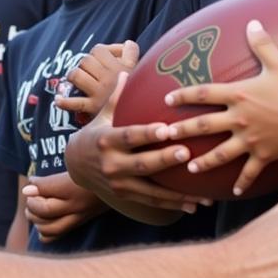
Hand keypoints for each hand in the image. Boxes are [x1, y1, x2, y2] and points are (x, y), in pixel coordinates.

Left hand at [23, 172, 107, 242]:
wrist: (121, 181)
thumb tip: (28, 186)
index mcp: (76, 184)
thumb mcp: (77, 165)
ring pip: (48, 227)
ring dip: (35, 218)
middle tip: (32, 195)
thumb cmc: (95, 167)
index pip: (45, 187)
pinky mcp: (80, 223)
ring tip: (33, 208)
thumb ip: (52, 175)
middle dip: (31, 203)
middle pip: (44, 210)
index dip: (33, 183)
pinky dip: (44, 232)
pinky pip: (55, 235)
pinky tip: (43, 220)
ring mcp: (79, 216)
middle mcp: (77, 204)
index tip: (33, 179)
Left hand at [54, 40, 137, 122]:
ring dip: (74, 76)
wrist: (141, 116)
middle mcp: (108, 79)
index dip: (99, 51)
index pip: (98, 49)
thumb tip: (127, 43)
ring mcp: (99, 93)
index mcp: (118, 68)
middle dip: (86, 63)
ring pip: (76, 76)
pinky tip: (58, 99)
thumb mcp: (138, 70)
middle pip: (85, 60)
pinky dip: (64, 101)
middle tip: (92, 71)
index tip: (105, 59)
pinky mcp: (92, 108)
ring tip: (79, 80)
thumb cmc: (138, 92)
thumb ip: (131, 54)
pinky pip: (74, 103)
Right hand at [64, 72, 213, 212]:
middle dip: (165, 159)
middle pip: (141, 164)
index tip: (166, 129)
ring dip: (177, 193)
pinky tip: (194, 205)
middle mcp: (111, 164)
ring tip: (202, 194)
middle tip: (187, 153)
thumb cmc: (96, 133)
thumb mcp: (102, 115)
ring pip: (150, 190)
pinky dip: (173, 205)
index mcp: (106, 139)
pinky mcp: (125, 196)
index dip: (147, 133)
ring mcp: (118, 183)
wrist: (76, 166)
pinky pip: (152, 202)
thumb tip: (127, 72)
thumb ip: (117, 98)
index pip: (129, 136)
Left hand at [161, 20, 277, 194]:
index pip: (203, 93)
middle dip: (181, 130)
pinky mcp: (263, 155)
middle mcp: (239, 118)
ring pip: (220, 153)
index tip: (166, 99)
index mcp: (238, 95)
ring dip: (203, 160)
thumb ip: (262, 44)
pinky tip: (233, 191)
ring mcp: (250, 139)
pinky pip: (249, 171)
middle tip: (163, 135)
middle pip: (203, 125)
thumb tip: (252, 22)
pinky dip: (242, 182)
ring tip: (189, 167)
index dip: (183, 95)